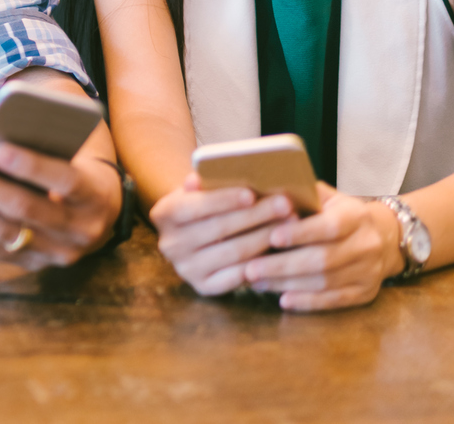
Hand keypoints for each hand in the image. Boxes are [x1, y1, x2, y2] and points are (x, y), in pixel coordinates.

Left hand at [0, 140, 122, 266]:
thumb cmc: (72, 163)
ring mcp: (55, 254)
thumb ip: (42, 141)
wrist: (97, 209)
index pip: (66, 180)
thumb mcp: (70, 150)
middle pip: (26, 209)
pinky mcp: (30, 265)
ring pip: (2, 234)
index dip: (32, 166)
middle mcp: (80, 231)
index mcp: (95, 195)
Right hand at [149, 173, 294, 295]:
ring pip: (233, 253)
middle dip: (256, 216)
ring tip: (290, 224)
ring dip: (266, 237)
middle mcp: (170, 244)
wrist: (192, 234)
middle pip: (220, 229)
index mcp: (164, 214)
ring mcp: (186, 269)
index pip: (196, 205)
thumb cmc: (203, 204)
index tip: (252, 193)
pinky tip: (280, 249)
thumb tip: (216, 166)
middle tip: (285, 205)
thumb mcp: (198, 189)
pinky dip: (260, 262)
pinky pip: (237, 277)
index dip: (225, 200)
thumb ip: (206, 180)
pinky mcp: (204, 287)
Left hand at [241, 182, 402, 311]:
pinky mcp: (365, 293)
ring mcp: (369, 272)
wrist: (385, 237)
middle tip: (251, 268)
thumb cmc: (342, 213)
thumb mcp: (328, 198)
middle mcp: (367, 245)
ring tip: (257, 282)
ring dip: (288, 284)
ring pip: (325, 283)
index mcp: (356, 216)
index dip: (301, 233)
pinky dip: (307, 302)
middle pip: (323, 259)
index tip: (271, 236)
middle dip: (283, 265)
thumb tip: (264, 192)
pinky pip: (334, 301)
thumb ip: (302, 195)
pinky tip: (283, 299)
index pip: (329, 226)